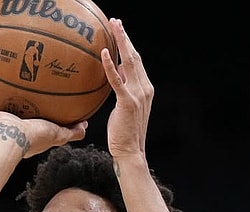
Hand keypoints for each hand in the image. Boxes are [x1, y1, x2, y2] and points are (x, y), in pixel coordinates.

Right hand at [0, 95, 87, 158]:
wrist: (12, 137)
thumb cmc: (34, 138)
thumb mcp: (58, 135)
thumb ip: (71, 132)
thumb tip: (84, 127)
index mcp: (28, 136)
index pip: (33, 125)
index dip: (38, 117)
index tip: (42, 106)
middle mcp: (12, 131)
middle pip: (15, 116)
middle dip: (18, 106)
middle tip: (23, 93)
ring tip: (1, 87)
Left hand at [101, 18, 153, 158]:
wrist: (130, 150)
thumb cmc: (123, 131)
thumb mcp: (124, 107)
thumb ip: (123, 89)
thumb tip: (116, 73)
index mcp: (145, 88)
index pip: (137, 61)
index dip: (129, 44)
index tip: (120, 30)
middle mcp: (145, 88)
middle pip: (135, 56)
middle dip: (125, 37)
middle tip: (115, 21)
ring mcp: (138, 94)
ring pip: (130, 62)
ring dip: (121, 43)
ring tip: (112, 27)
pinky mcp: (127, 102)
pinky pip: (117, 80)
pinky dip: (111, 65)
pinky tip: (104, 53)